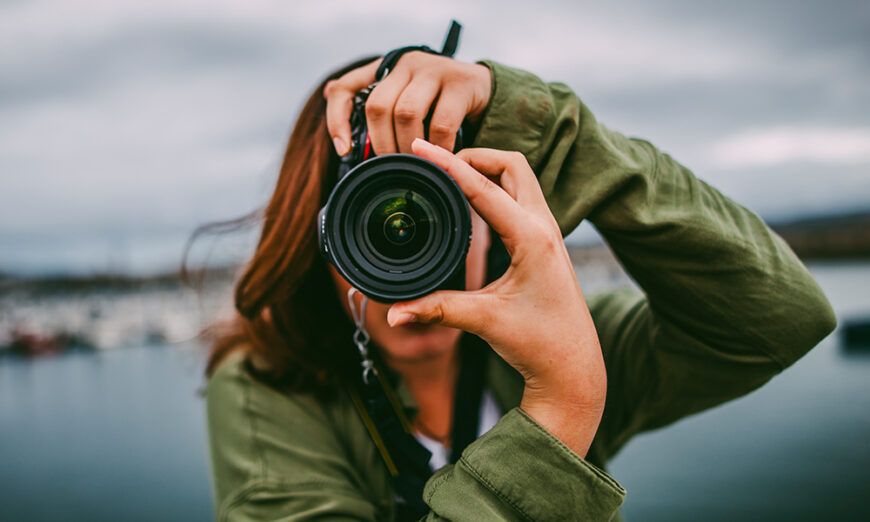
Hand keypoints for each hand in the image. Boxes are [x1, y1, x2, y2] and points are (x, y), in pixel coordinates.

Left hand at [323, 52, 491, 155]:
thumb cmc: (437, 103)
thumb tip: (337, 126)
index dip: (336, 119)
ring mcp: (434, 70)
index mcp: (385, 70)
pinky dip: (437, 148)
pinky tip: (440, 159)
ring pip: (406, 113)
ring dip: (408, 147)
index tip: (343, 150)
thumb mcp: (406, 103)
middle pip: (378, 106)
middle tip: (393, 167)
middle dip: (382, 144)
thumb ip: (378, 112)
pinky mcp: (460, 83)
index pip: (346, 88)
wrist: (484, 91)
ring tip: (416, 165)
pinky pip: (441, 124)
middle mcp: (406, 64)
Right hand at [387, 139, 606, 456]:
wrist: (573, 365)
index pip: (483, 188)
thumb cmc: (539, 343)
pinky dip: (495, 187)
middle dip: (473, 155)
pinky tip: (472, 199)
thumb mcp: (483, 321)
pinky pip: (521, 197)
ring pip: (519, 177)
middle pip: (511, 164)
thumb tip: (393, 313)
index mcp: (532, 238)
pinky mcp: (546, 242)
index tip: (420, 146)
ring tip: (450, 173)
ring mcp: (549, 232)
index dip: (447, 164)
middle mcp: (544, 227)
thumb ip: (436, 310)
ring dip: (487, 168)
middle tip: (437, 161)